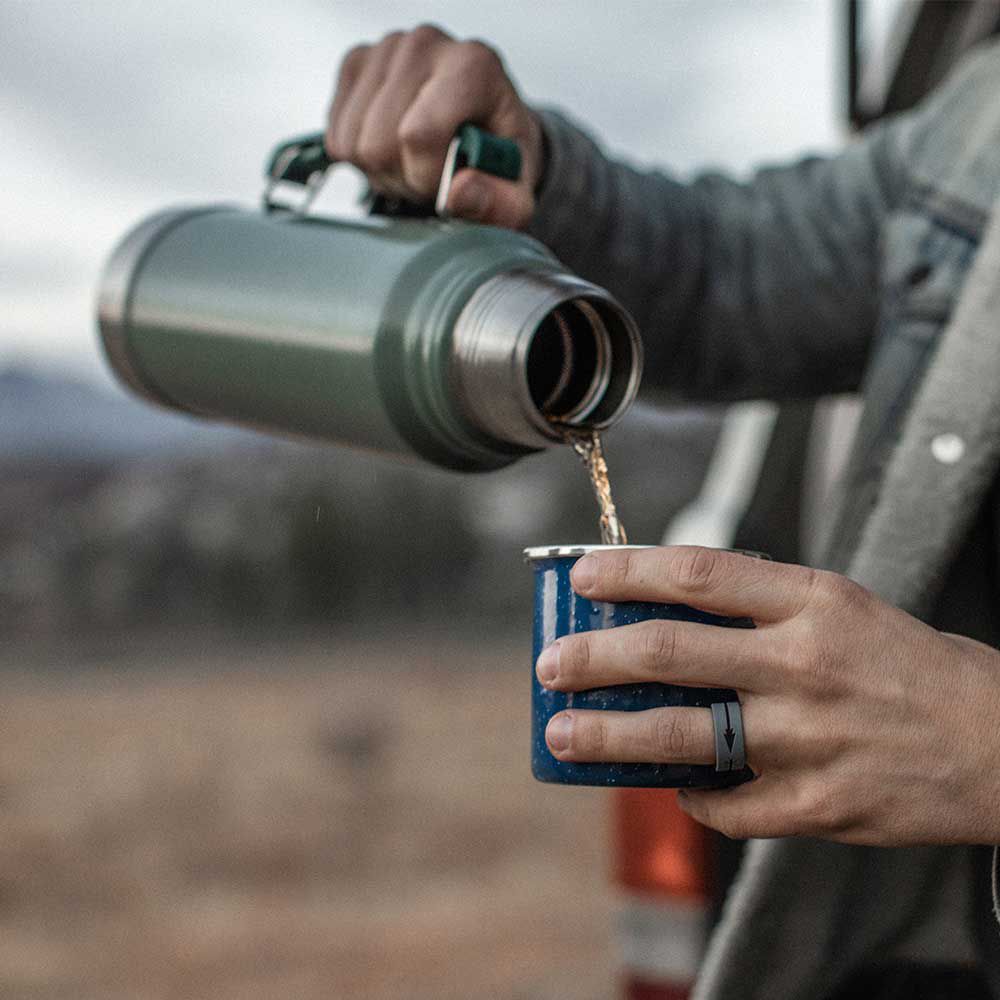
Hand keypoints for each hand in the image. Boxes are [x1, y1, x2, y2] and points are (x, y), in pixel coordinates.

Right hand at [325, 24, 542, 228]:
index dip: (426, 176)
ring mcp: (387, 49)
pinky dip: (361, 159)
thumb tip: (459, 193)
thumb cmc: (500, 157)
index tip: (449, 182)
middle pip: (379, 142)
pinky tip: (392, 150)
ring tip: (413, 163)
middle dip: (403, 178)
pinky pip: (336, 136)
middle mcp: (427, 45)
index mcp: (474, 67)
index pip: (419, 134)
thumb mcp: (516, 194)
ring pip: (353, 143)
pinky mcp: (357, 62)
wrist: (485, 126)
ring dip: (381, 171)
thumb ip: (498, 203)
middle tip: (431, 176)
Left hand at [536, 546, 999, 845]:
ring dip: (609, 737)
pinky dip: (690, 797)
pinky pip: (727, 806)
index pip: (697, 574)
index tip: (582, 577)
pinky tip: (673, 788)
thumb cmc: (908, 665)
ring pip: (681, 736)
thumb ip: (759, 607)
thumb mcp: (841, 606)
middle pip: (670, 653)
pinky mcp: (819, 806)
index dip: (628, 573)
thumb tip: (664, 613)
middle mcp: (804, 665)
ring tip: (562, 735)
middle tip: (550, 665)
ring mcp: (809, 740)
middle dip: (594, 659)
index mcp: (813, 602)